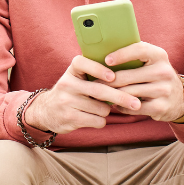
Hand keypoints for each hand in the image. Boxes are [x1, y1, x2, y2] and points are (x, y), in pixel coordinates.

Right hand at [22, 56, 142, 135]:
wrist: (46, 110)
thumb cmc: (72, 92)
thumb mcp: (77, 78)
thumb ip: (95, 75)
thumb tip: (128, 76)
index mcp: (71, 70)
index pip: (83, 63)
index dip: (98, 69)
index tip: (113, 77)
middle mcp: (67, 84)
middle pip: (99, 91)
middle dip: (120, 97)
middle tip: (136, 102)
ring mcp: (66, 101)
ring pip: (101, 108)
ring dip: (107, 111)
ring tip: (99, 109)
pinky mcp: (69, 117)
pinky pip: (96, 121)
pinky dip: (100, 121)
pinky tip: (93, 118)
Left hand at [105, 42, 183, 121]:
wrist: (179, 98)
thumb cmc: (155, 76)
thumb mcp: (151, 62)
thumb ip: (134, 56)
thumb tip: (102, 53)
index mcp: (159, 55)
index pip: (139, 50)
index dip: (122, 54)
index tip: (106, 60)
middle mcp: (163, 71)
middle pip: (127, 76)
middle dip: (108, 80)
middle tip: (94, 82)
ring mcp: (163, 90)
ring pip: (128, 92)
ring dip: (112, 94)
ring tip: (101, 93)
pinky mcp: (161, 107)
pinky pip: (133, 107)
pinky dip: (122, 106)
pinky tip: (117, 104)